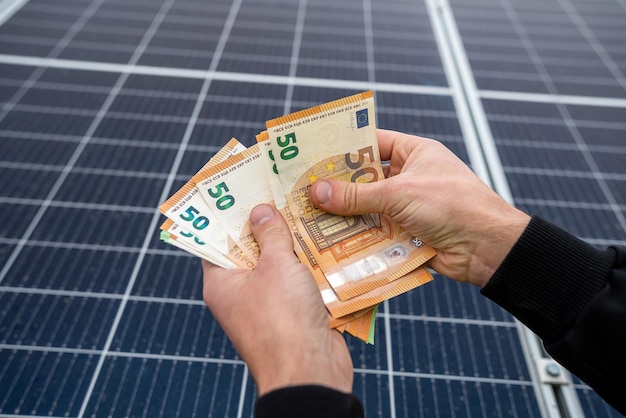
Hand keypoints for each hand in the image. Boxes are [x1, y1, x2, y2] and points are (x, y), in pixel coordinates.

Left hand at [202, 204, 352, 394]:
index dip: (231, 214)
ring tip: (310, 210)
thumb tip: (262, 211)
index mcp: (222, 282)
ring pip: (280, 265)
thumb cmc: (283, 318)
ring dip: (295, 244)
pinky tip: (328, 243)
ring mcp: (269, 306)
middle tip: (284, 192)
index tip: (246, 189)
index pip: (218, 240)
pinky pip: (300, 283)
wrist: (311, 372)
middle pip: (252, 250)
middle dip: (270, 224)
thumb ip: (271, 234)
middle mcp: (241, 294)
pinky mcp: (294, 314)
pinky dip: (312, 266)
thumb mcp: (275, 265)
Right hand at [309, 129, 530, 286]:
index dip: (345, 148)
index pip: (373, 142)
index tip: (315, 155)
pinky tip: (332, 243)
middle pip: (366, 180)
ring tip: (311, 219)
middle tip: (305, 191)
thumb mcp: (400, 194)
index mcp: (415, 153)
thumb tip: (317, 192)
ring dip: (345, 216)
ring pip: (368, 209)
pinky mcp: (407, 234)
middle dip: (339, 188)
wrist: (488, 248)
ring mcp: (408, 207)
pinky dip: (358, 238)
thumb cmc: (453, 205)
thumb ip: (357, 195)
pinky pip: (376, 233)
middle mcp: (410, 177)